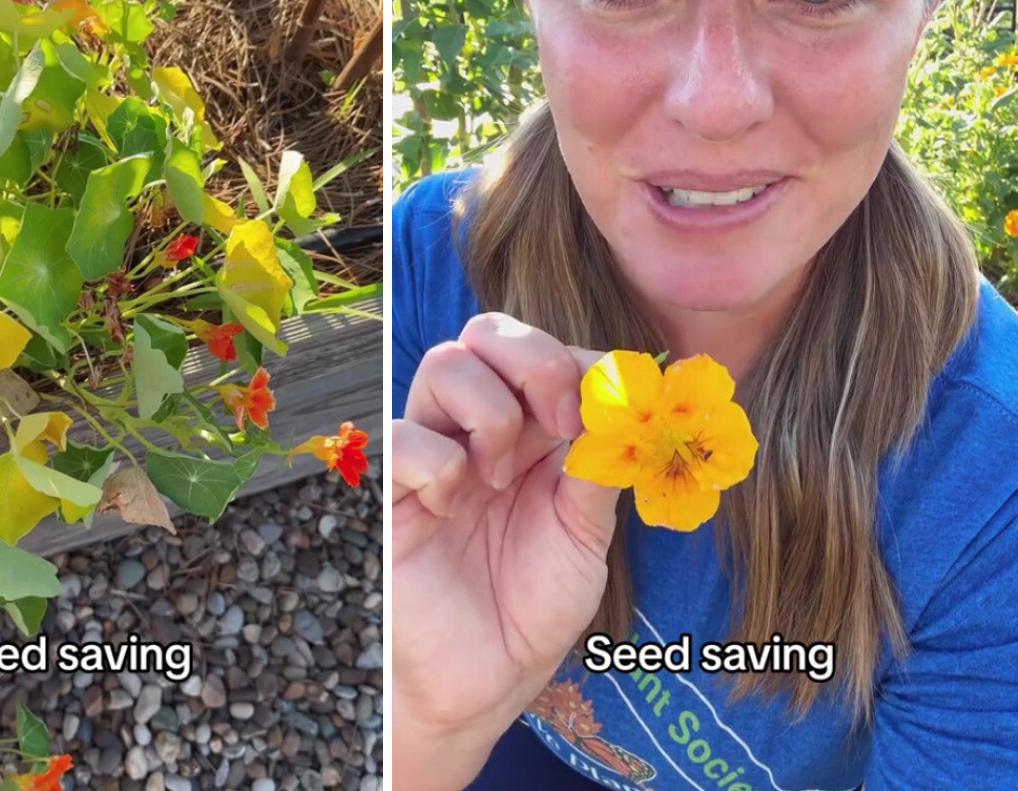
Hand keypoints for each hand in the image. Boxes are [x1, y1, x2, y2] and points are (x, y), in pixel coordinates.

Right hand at [391, 312, 618, 787]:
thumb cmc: (531, 608)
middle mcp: (478, 429)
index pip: (548, 353)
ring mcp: (430, 451)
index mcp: (531, 432)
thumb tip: (630, 405)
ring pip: (447, 364)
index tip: (615, 406)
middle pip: (489, 333)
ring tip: (499, 479)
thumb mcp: (586, 534)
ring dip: (491, 413)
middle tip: (560, 421)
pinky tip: (452, 505)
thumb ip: (600, 465)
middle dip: (536, 361)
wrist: (483, 684)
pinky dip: (438, 462)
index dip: (583, 363)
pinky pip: (402, 435)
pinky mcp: (387, 490)